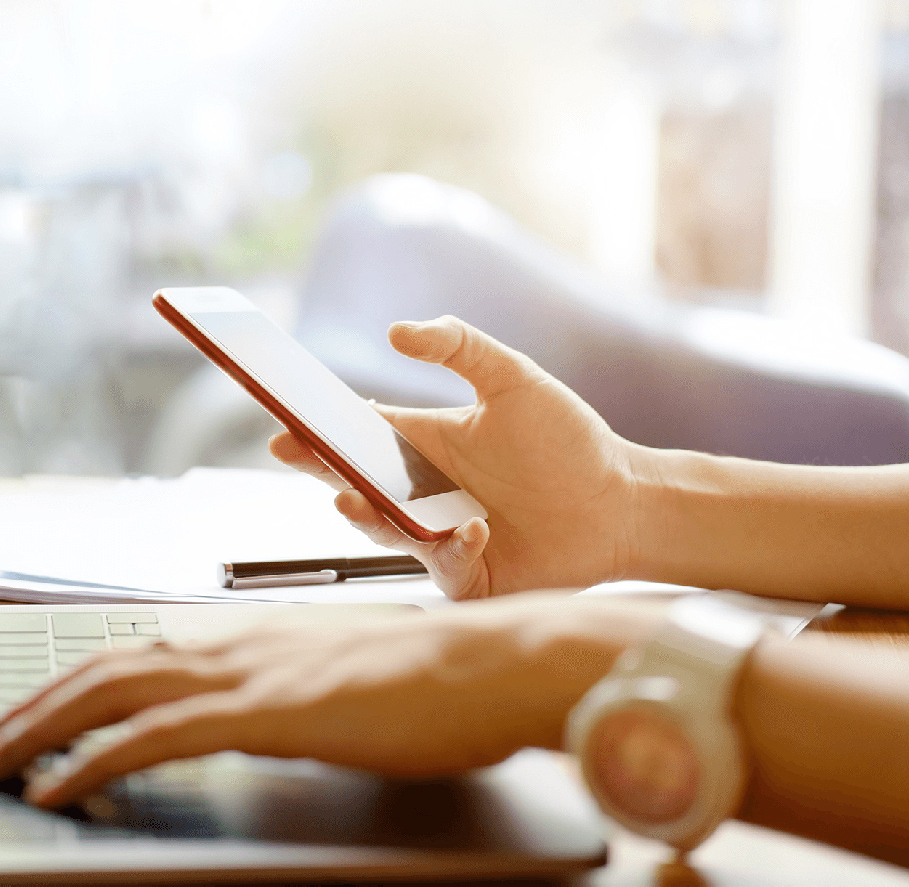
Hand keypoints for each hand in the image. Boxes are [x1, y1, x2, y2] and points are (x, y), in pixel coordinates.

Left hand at [0, 593, 662, 808]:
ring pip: (110, 692)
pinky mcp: (264, 710)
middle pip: (105, 666)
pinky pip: (153, 736)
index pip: (139, 652)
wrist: (498, 662)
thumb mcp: (347, 680)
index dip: (74, 683)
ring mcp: (247, 671)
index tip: (32, 712)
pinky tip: (57, 785)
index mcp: (254, 634)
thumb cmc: (442, 678)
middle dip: (32, 706)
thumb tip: (260, 717)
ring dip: (38, 729)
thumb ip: (292, 692)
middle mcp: (236, 642)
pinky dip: (92, 759)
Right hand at [271, 315, 650, 599]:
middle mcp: (425, 493)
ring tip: (353, 497)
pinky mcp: (468, 576)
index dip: (318, 432)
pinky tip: (475, 529)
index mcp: (425, 444)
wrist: (622, 501)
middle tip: (296, 455)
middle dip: (320, 472)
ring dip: (366, 515)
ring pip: (384, 531)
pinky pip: (442, 567)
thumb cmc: (570, 441)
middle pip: (356, 484)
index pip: (357, 437)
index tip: (286, 423)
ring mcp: (441, 537)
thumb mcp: (513, 379)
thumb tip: (396, 330)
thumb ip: (458, 346)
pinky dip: (451, 548)